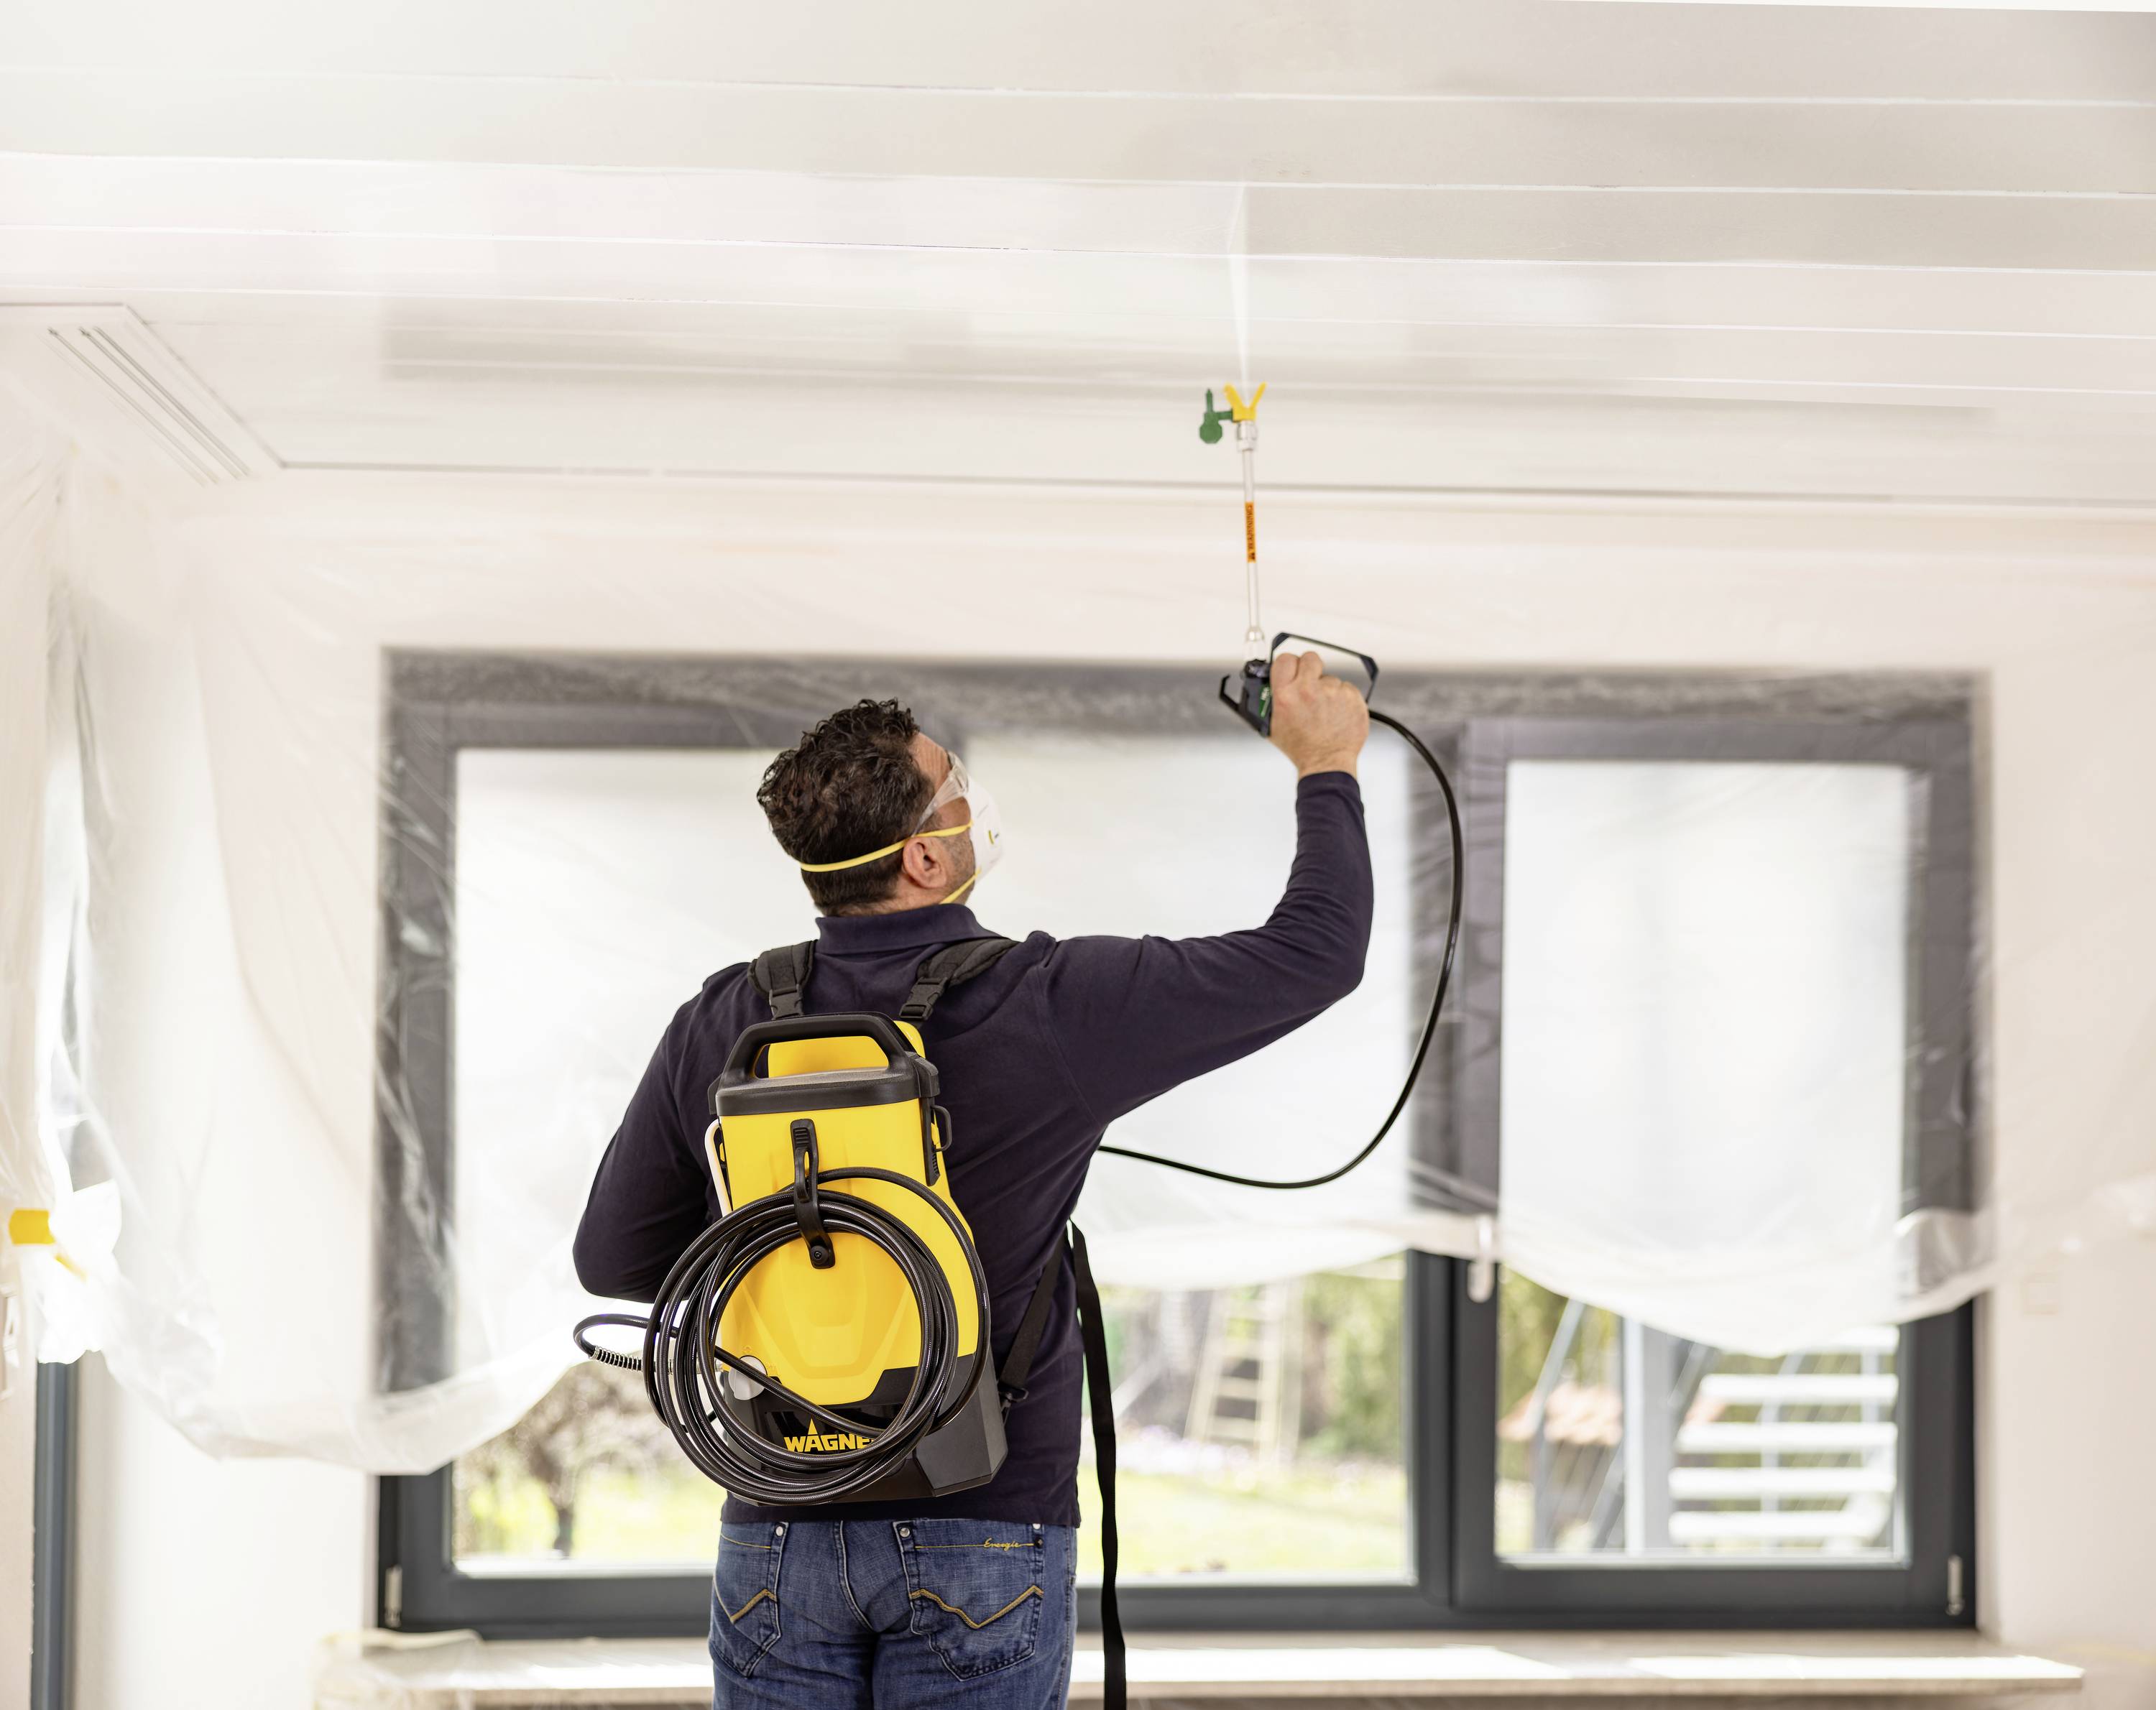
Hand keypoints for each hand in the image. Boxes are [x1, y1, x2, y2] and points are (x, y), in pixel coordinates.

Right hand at [1266, 650, 1369, 778]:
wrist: (1326, 763)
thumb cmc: (1301, 748)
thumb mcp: (1273, 725)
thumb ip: (1272, 700)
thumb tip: (1270, 683)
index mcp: (1285, 695)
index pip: (1285, 659)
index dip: (1289, 663)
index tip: (1292, 669)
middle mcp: (1308, 690)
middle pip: (1310, 658)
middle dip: (1310, 668)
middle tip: (1310, 682)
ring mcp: (1332, 693)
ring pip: (1330, 677)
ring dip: (1327, 690)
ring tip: (1324, 711)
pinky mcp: (1352, 697)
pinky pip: (1346, 688)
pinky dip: (1343, 699)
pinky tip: (1336, 714)